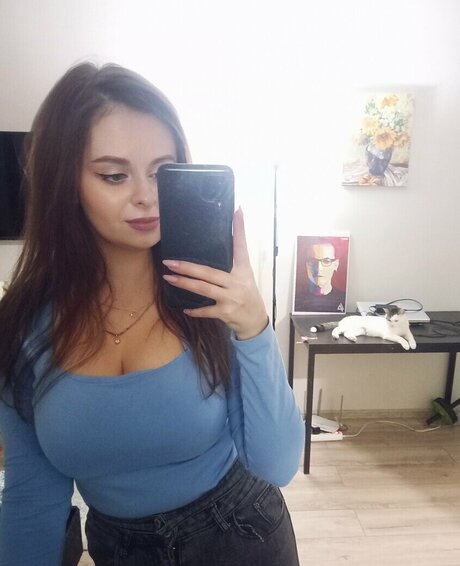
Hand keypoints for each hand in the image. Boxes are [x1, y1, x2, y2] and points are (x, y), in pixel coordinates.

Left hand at [162, 207, 267, 339]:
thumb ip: (234, 259)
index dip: (240, 229)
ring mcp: (231, 297)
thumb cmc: (246, 292)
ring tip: (169, 278)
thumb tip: (225, 237)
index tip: (237, 212)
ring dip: (184, 283)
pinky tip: (185, 308)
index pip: (241, 246)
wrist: (255, 319)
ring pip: (204, 289)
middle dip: (188, 267)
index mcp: (243, 269)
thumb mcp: (244, 274)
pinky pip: (207, 310)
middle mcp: (237, 282)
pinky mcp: (226, 312)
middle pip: (209, 272)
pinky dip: (195, 310)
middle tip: (169, 262)